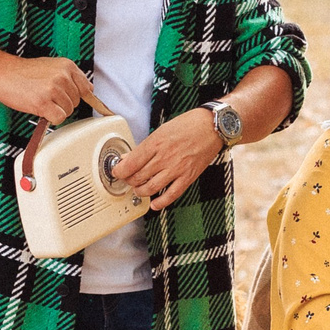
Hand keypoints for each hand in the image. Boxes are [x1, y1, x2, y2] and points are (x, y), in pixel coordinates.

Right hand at [0, 55, 95, 123]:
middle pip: (76, 102)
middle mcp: (63, 76)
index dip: (80, 98)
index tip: (79, 103)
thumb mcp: (52, 67)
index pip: (86, 89)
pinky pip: (59, 118)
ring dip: (55, 110)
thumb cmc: (24, 72)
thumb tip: (89, 91)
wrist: (2, 72)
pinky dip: (51, 118)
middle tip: (47, 97)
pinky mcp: (43, 102)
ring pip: (68, 111)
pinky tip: (40, 109)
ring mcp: (53, 88)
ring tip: (41, 100)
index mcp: (67, 65)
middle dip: (63, 104)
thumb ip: (69, 77)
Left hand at [111, 109, 225, 209]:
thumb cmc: (188, 125)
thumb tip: (129, 158)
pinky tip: (154, 204)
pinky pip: (171, 194)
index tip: (117, 172)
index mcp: (156, 143)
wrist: (212, 127)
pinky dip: (161, 202)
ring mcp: (177, 169)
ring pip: (151, 188)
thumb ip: (145, 146)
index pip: (131, 163)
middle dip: (129, 181)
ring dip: (140, 191)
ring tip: (138, 189)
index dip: (120, 171)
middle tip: (128, 179)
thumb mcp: (162, 130)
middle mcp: (165, 157)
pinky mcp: (188, 177)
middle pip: (138, 177)